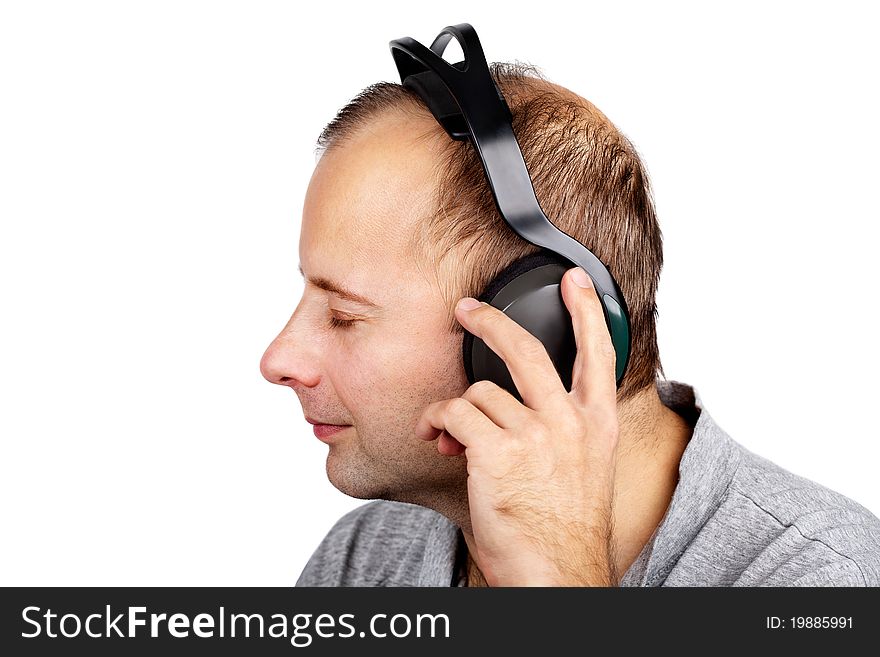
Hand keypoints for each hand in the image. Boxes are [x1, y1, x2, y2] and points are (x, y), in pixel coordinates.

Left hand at [414, 266, 619, 585]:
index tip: (576, 281)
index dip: (587, 310)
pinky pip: (455, 413)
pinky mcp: (499, 450)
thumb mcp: (583, 470)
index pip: (600, 353)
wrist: (556, 574)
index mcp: (597, 425)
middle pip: (527, 349)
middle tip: (469, 309)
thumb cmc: (563, 529)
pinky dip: (437, 423)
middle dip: (492, 322)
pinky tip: (438, 439)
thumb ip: (558, 431)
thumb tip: (506, 410)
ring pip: (479, 392)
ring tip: (448, 434)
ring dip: (455, 411)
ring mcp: (536, 434)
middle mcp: (569, 422)